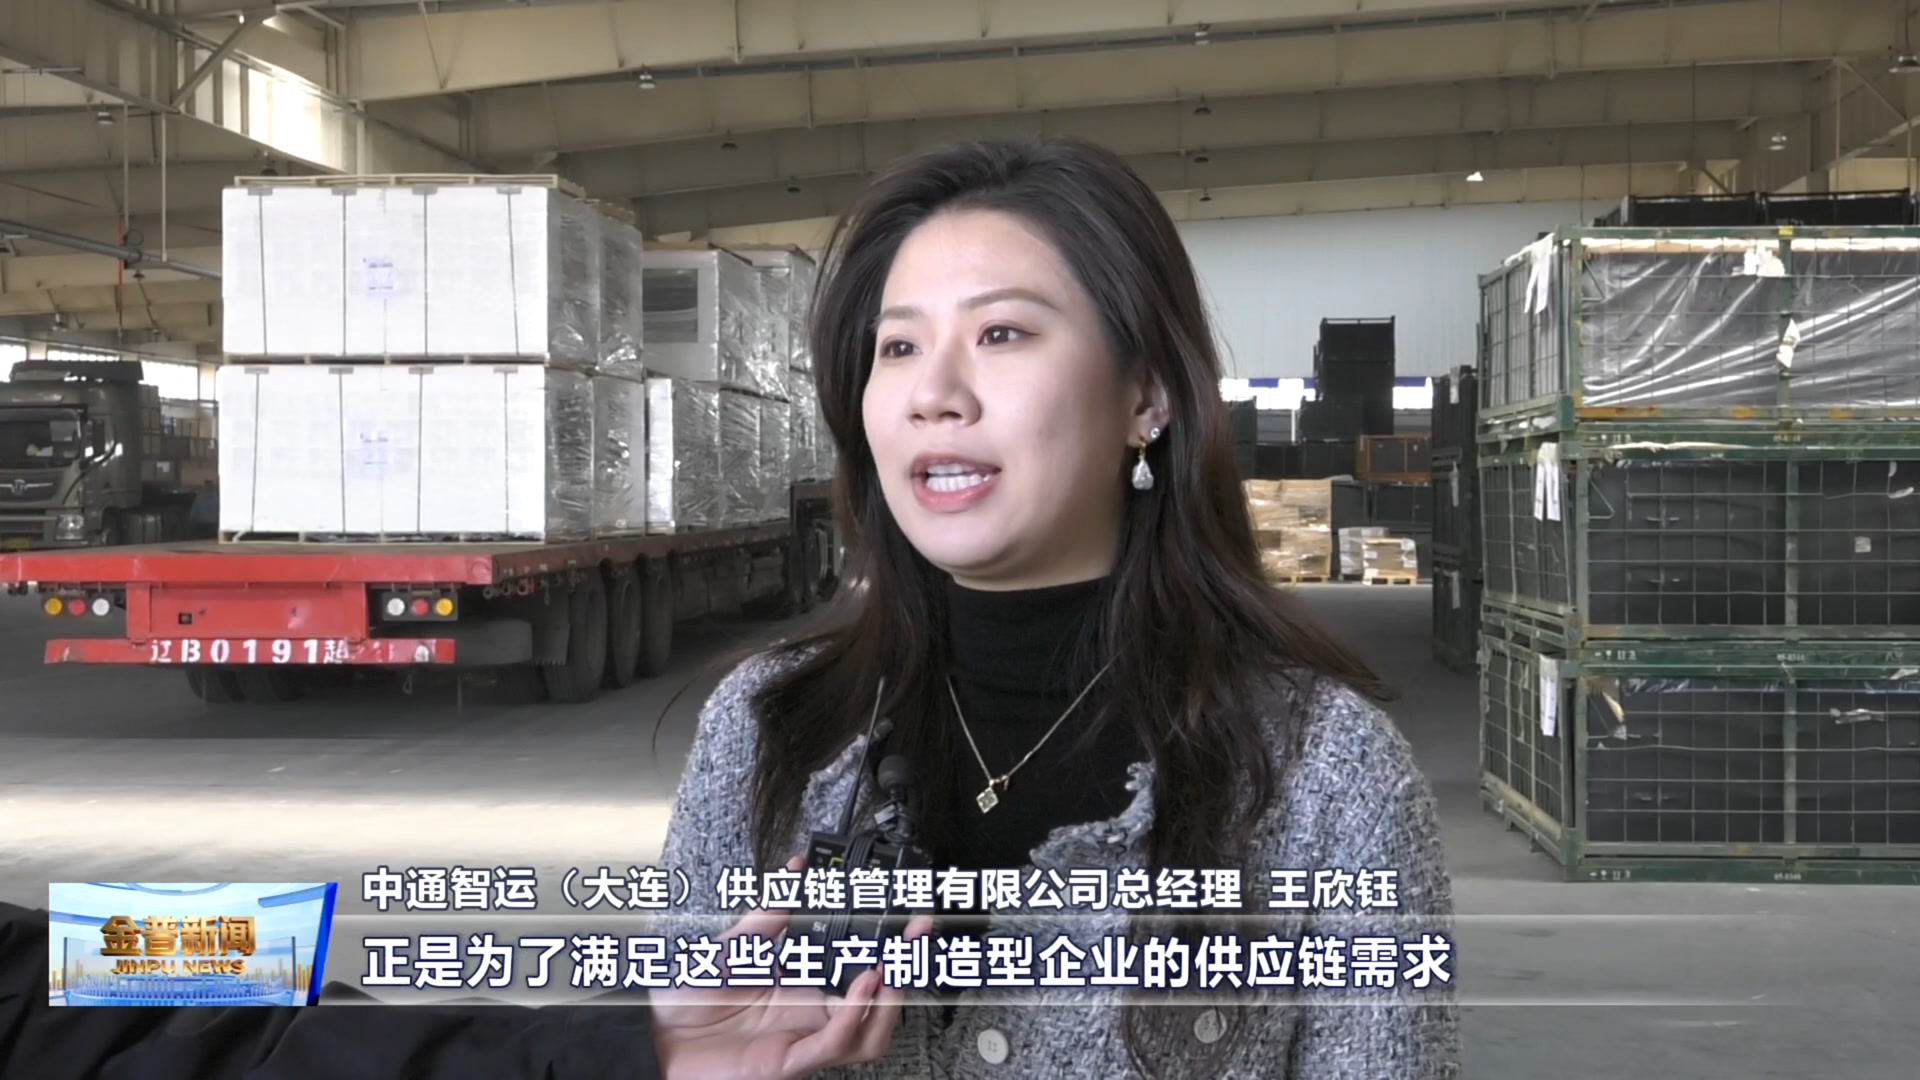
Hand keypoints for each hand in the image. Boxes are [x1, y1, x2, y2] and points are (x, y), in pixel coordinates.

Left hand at [649, 856, 934, 1079]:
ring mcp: (799, 1041)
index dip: (885, 946)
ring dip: (889, 1002)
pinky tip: (863, 985)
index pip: (857, 970)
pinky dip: (854, 1015)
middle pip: (875, 1004)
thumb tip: (794, 872)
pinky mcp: (785, 1062)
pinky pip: (832, 1044)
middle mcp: (806, 1017)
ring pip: (868, 1035)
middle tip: (919, 933)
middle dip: (905, 968)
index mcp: (799, 990)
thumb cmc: (684, 1001)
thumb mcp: (731, 944)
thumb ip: (767, 913)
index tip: (901, 915)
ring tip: (893, 965)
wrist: (648, 1038)